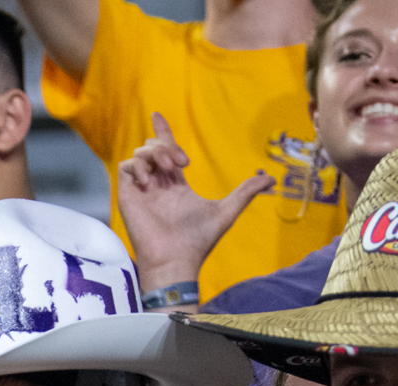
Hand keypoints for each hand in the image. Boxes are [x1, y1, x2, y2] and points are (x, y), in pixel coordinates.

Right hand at [115, 113, 269, 293]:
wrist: (176, 259)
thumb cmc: (198, 241)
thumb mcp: (228, 210)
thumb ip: (247, 192)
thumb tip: (271, 178)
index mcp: (175, 187)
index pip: (165, 152)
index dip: (162, 131)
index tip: (158, 115)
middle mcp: (156, 186)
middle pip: (153, 148)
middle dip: (167, 145)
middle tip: (182, 163)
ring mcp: (140, 191)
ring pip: (139, 154)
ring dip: (155, 154)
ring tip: (168, 170)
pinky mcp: (127, 197)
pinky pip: (126, 167)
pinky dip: (138, 166)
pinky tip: (151, 181)